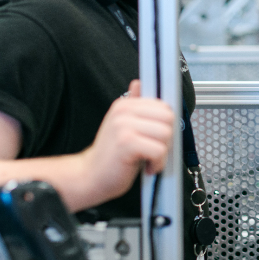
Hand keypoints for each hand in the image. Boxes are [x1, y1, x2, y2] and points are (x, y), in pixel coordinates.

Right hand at [75, 80, 174, 202]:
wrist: (90, 176)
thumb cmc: (111, 155)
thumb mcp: (122, 126)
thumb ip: (134, 106)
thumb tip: (139, 83)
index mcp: (124, 105)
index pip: (163, 106)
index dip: (165, 126)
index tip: (155, 139)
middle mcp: (123, 111)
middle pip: (168, 118)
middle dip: (167, 138)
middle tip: (153, 150)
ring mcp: (123, 126)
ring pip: (166, 134)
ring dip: (162, 153)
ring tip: (148, 159)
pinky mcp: (126, 143)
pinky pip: (159, 150)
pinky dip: (157, 163)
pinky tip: (147, 167)